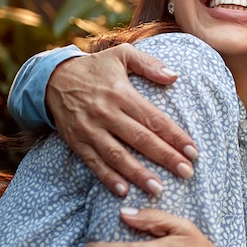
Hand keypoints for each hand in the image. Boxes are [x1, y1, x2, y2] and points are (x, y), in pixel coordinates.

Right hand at [48, 44, 196, 196]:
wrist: (52, 78)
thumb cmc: (96, 68)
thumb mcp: (122, 55)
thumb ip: (150, 64)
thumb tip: (175, 76)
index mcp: (121, 93)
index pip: (154, 118)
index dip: (175, 136)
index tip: (193, 151)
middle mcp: (106, 112)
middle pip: (140, 139)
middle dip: (165, 157)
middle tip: (187, 173)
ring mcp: (89, 129)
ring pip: (117, 155)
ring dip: (138, 174)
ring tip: (158, 189)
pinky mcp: (76, 141)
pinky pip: (93, 162)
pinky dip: (107, 178)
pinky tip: (123, 191)